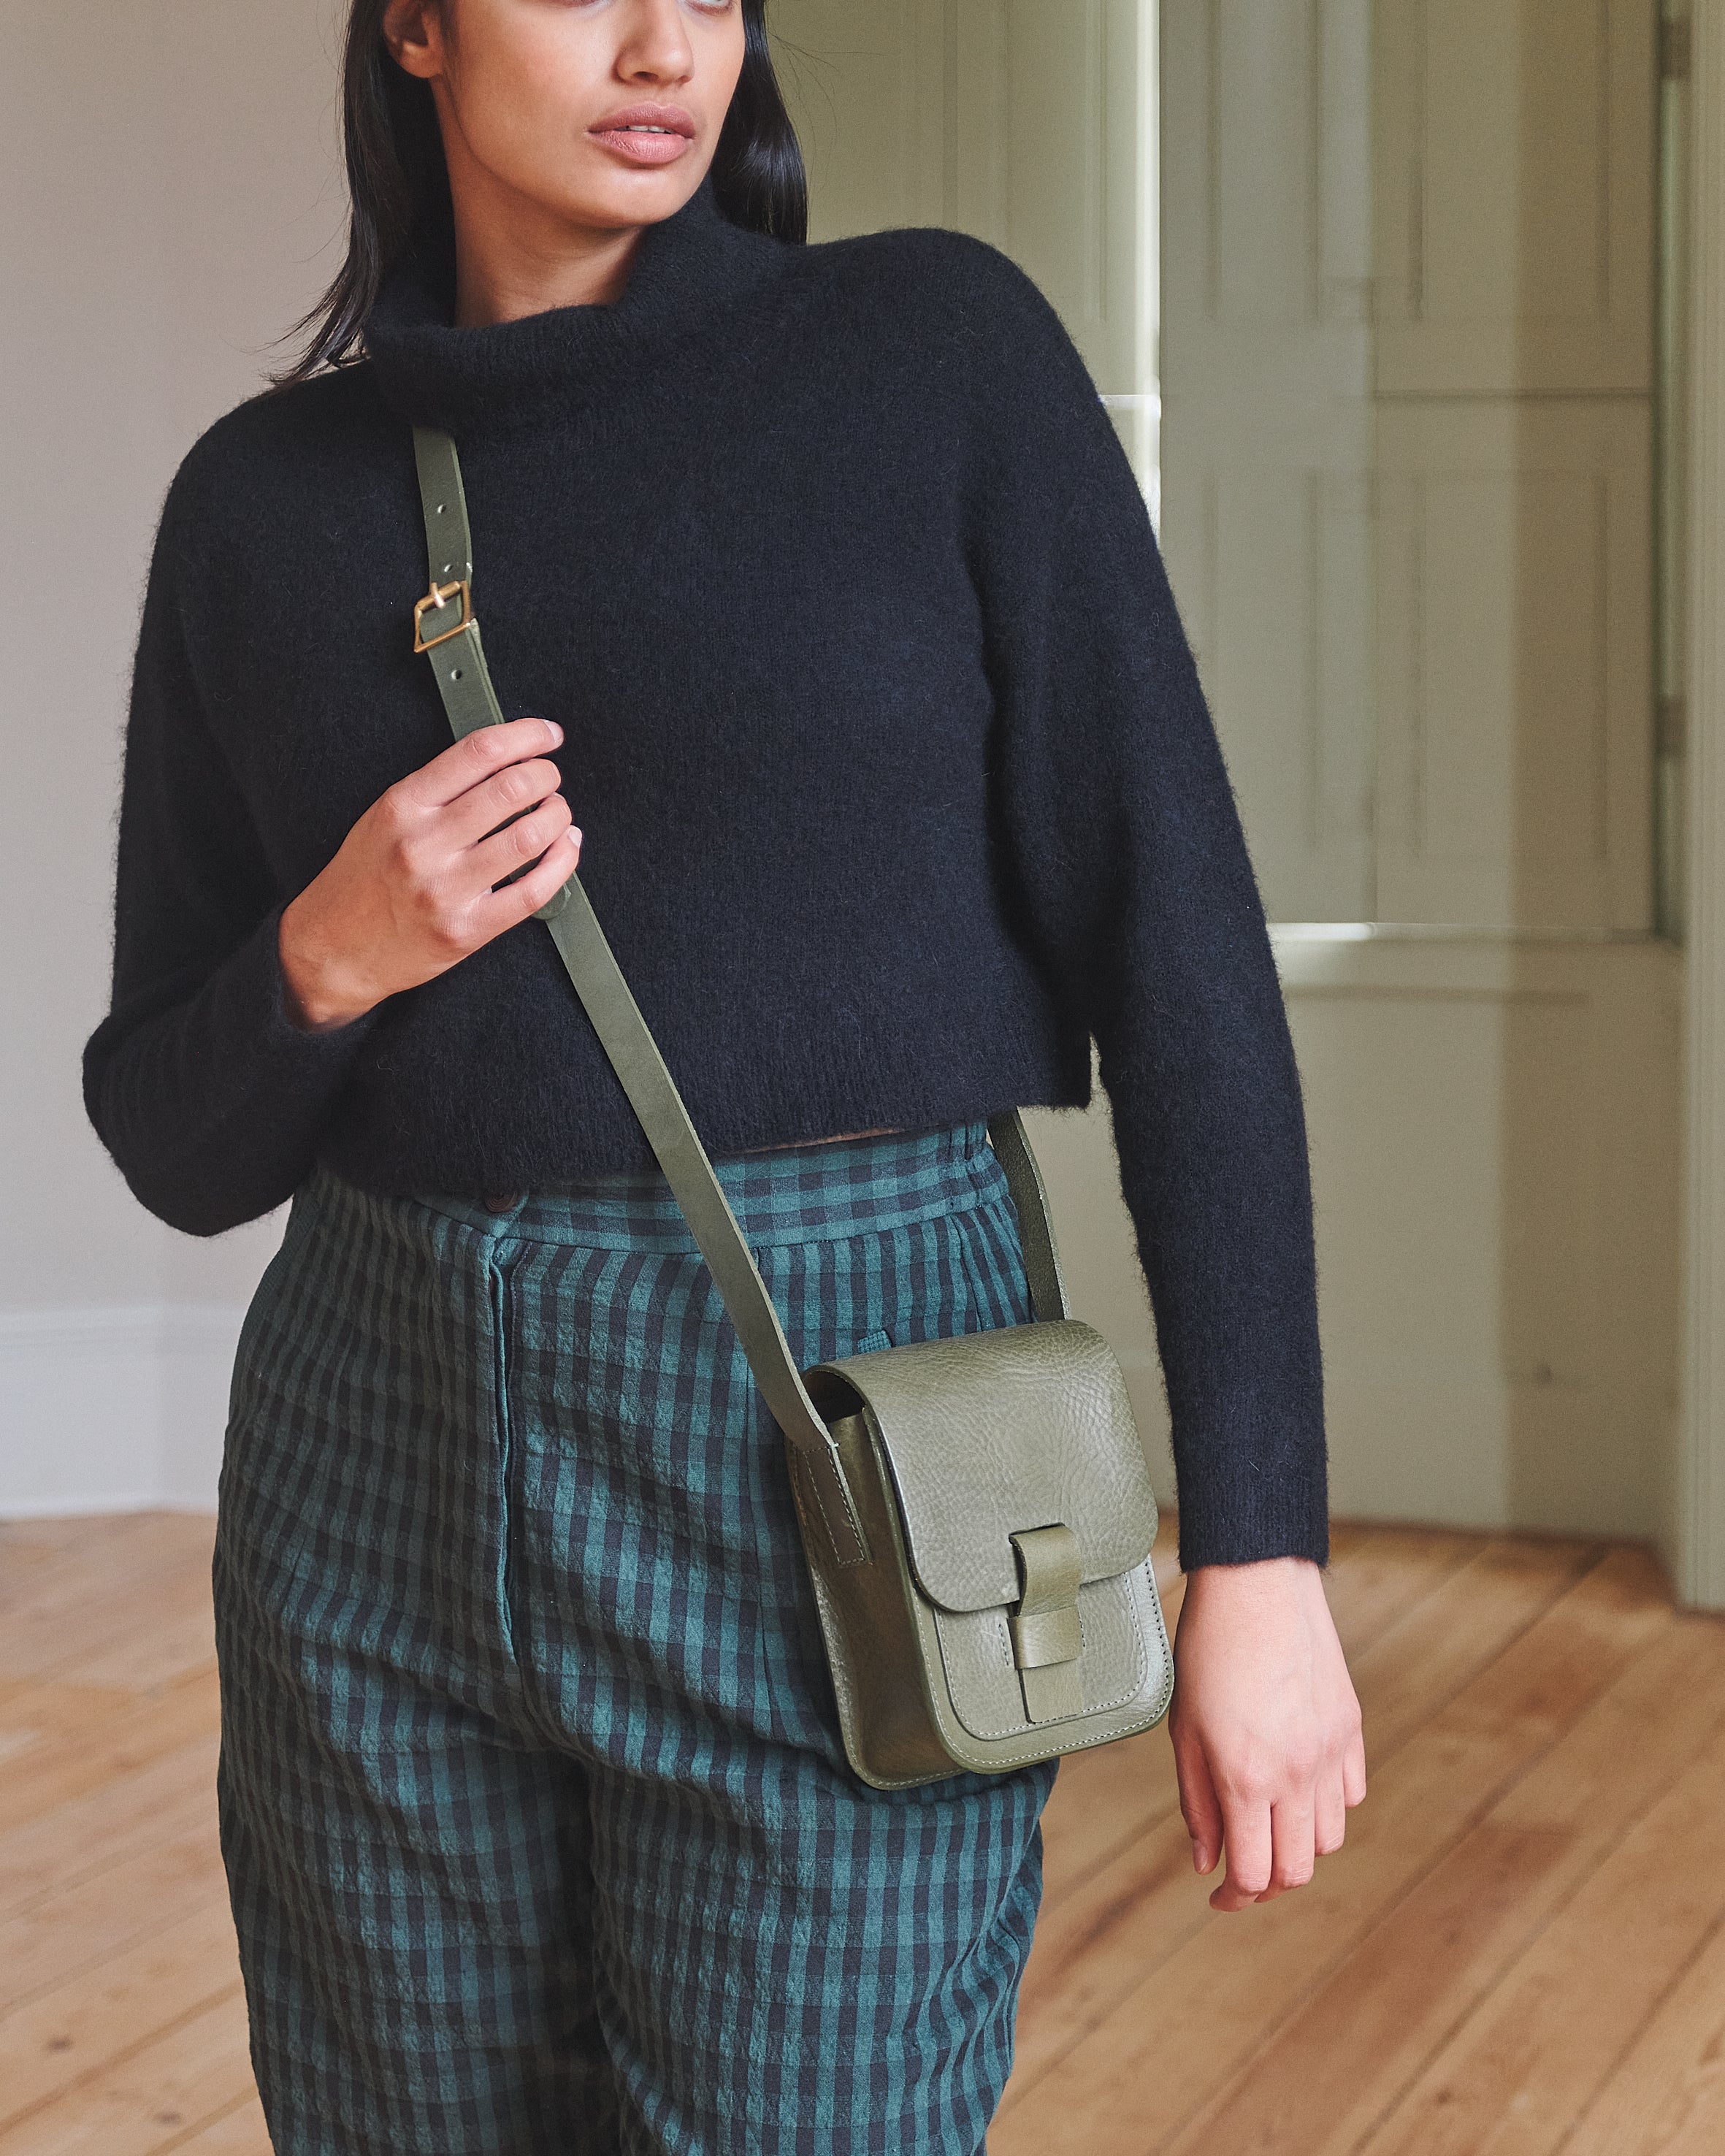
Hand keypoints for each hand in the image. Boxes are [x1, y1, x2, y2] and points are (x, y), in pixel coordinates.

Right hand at [278, 717, 580, 1031]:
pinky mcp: (466, 930)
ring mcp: (446, 890)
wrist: (334, 948)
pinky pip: (532, 892)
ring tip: (558, 812)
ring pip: (528, 837)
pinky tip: (564, 849)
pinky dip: (561, 863)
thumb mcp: (384, 817)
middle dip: (546, 776)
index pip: (478, 752)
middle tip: (551, 777)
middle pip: (510, 789)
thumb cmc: (363, 879)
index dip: (526, 736)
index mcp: (402, 806)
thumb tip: (504, 760)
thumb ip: (437, 789)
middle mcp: (423, 844)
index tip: (547, 735)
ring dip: (558, 816)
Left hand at [1167, 1554, 1364, 1911]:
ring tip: (1268, 1824)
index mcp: (1246, 1778)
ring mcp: (1330, 1753)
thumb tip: (1206, 1862)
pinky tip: (1299, 1787)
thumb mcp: (1184, 1730)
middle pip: (1297, 1869)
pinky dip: (1328, 1807)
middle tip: (1242, 1871)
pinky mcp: (1351, 1730)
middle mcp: (1297, 1774)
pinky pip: (1351, 1795)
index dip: (1234, 1899)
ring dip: (1298, 1846)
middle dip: (1268, 1884)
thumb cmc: (1209, 1651)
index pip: (1254, 1874)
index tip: (1218, 1897)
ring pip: (1329, 1839)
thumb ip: (1197, 1803)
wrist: (1257, 1586)